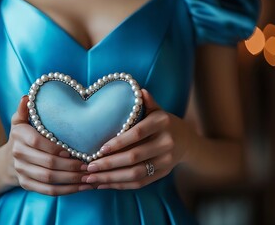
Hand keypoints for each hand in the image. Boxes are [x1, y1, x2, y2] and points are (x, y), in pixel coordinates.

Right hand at [2, 96, 91, 195]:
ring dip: (72, 179)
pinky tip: (82, 187)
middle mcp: (18, 154)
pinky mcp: (26, 185)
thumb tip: (27, 97)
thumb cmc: (22, 136)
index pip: (37, 142)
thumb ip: (24, 110)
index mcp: (19, 135)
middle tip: (89, 165)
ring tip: (89, 176)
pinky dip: (67, 190)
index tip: (72, 150)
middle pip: (47, 163)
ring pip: (49, 178)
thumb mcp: (20, 121)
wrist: (7, 161)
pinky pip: (48, 190)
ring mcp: (22, 171)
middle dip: (70, 166)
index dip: (55, 147)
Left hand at [82, 89, 196, 188]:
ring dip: (111, 177)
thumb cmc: (162, 122)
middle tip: (88, 167)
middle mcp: (166, 143)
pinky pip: (139, 183)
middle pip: (134, 157)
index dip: (118, 143)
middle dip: (109, 164)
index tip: (99, 150)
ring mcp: (165, 161)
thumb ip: (147, 102)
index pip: (137, 134)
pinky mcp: (162, 174)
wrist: (185, 141)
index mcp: (162, 123)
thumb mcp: (157, 109)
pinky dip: (120, 185)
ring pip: (135, 174)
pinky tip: (103, 183)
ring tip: (91, 178)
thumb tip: (139, 89)